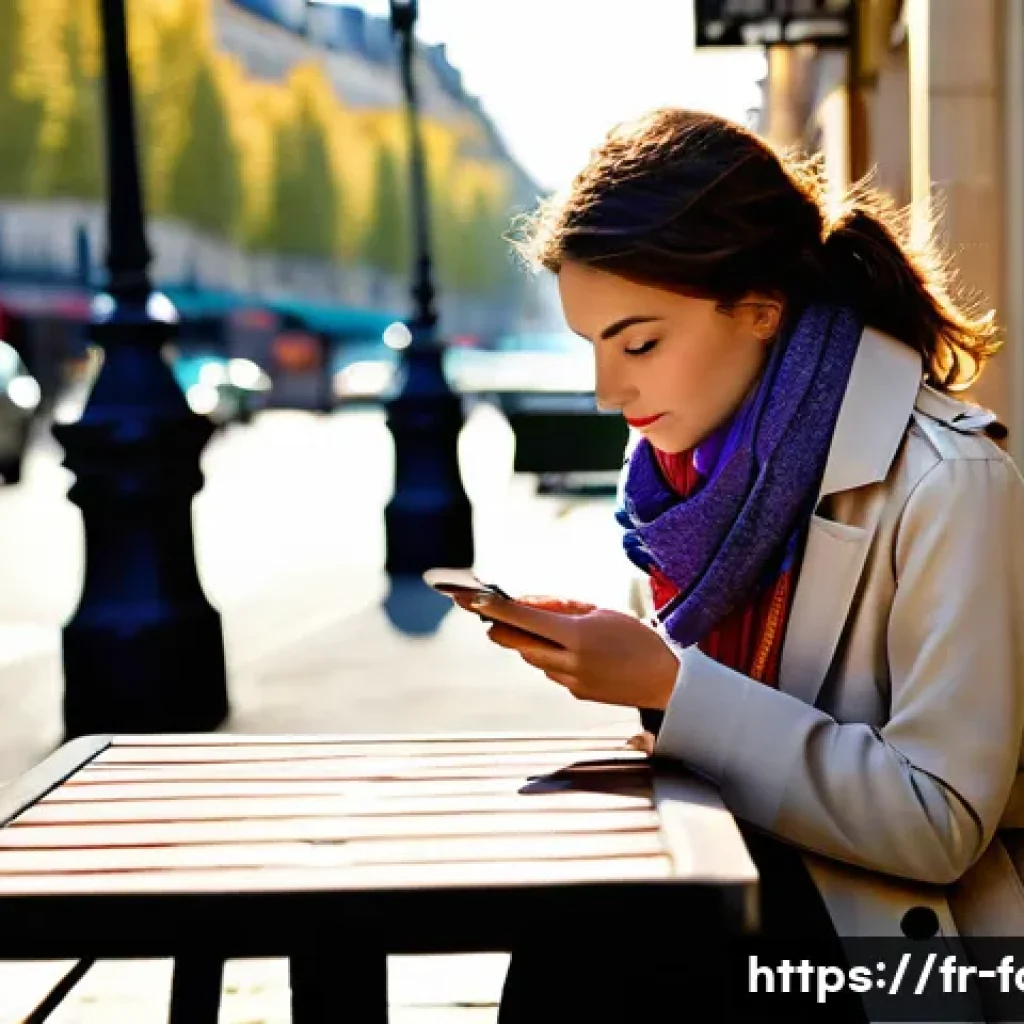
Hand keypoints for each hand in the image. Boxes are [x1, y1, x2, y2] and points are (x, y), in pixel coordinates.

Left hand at [451, 592, 678, 710]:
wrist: (667, 680)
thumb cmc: (637, 637)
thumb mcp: (600, 611)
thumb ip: (560, 606)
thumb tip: (524, 602)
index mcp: (577, 635)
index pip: (525, 619)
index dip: (495, 608)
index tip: (471, 599)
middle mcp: (570, 661)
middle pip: (519, 643)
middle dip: (501, 628)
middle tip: (487, 616)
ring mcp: (571, 681)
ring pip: (534, 658)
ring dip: (530, 642)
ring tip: (544, 629)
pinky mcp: (576, 693)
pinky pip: (552, 671)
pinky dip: (552, 658)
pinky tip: (574, 652)